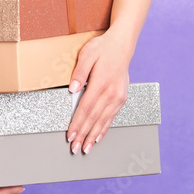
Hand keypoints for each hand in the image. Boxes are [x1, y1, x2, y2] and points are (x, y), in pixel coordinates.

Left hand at [65, 30, 132, 154]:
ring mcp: (118, 96)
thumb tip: (72, 89)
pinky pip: (112, 116)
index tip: (70, 135)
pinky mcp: (121, 97)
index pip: (86, 108)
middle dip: (83, 135)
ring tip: (86, 147)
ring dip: (93, 135)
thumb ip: (79, 72)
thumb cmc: (103, 47)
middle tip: (75, 148)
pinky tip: (98, 136)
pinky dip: (104, 128)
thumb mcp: (87, 54)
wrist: (122, 45)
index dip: (77, 123)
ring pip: (103, 120)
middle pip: (94, 118)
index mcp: (101, 83)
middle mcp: (111, 93)